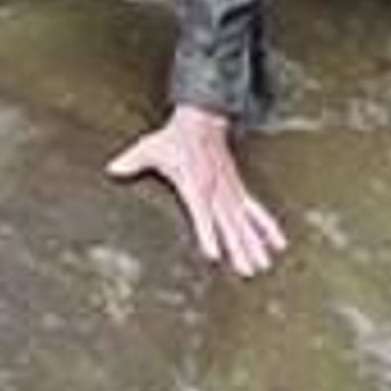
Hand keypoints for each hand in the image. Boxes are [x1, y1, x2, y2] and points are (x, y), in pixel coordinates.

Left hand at [106, 104, 286, 276]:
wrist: (202, 120)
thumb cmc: (175, 138)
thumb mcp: (150, 148)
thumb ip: (131, 161)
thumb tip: (112, 169)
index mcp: (195, 184)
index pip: (202, 213)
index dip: (208, 234)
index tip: (214, 255)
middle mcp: (216, 190)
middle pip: (229, 224)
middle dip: (238, 248)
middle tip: (247, 271)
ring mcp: (229, 190)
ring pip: (244, 222)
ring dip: (255, 243)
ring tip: (262, 265)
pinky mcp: (237, 188)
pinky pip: (255, 210)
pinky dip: (267, 226)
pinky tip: (278, 242)